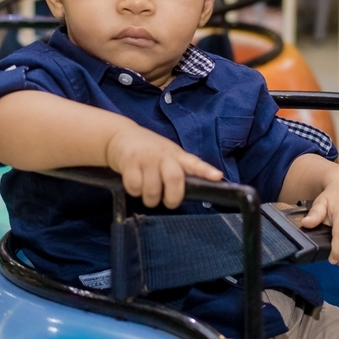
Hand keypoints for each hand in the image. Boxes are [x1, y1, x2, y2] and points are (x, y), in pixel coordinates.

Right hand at [106, 124, 221, 207]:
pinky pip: (134, 187)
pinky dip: (134, 192)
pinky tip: (135, 186)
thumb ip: (181, 169)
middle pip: (174, 179)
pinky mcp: (129, 163)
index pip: (194, 163)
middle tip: (168, 202)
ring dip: (150, 199)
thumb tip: (197, 187)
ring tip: (148, 194)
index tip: (217, 177)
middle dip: (172, 197)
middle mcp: (163, 156)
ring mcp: (146, 159)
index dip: (206, 171)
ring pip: (152, 189)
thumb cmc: (149, 150)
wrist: (120, 135)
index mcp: (176, 155)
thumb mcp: (168, 155)